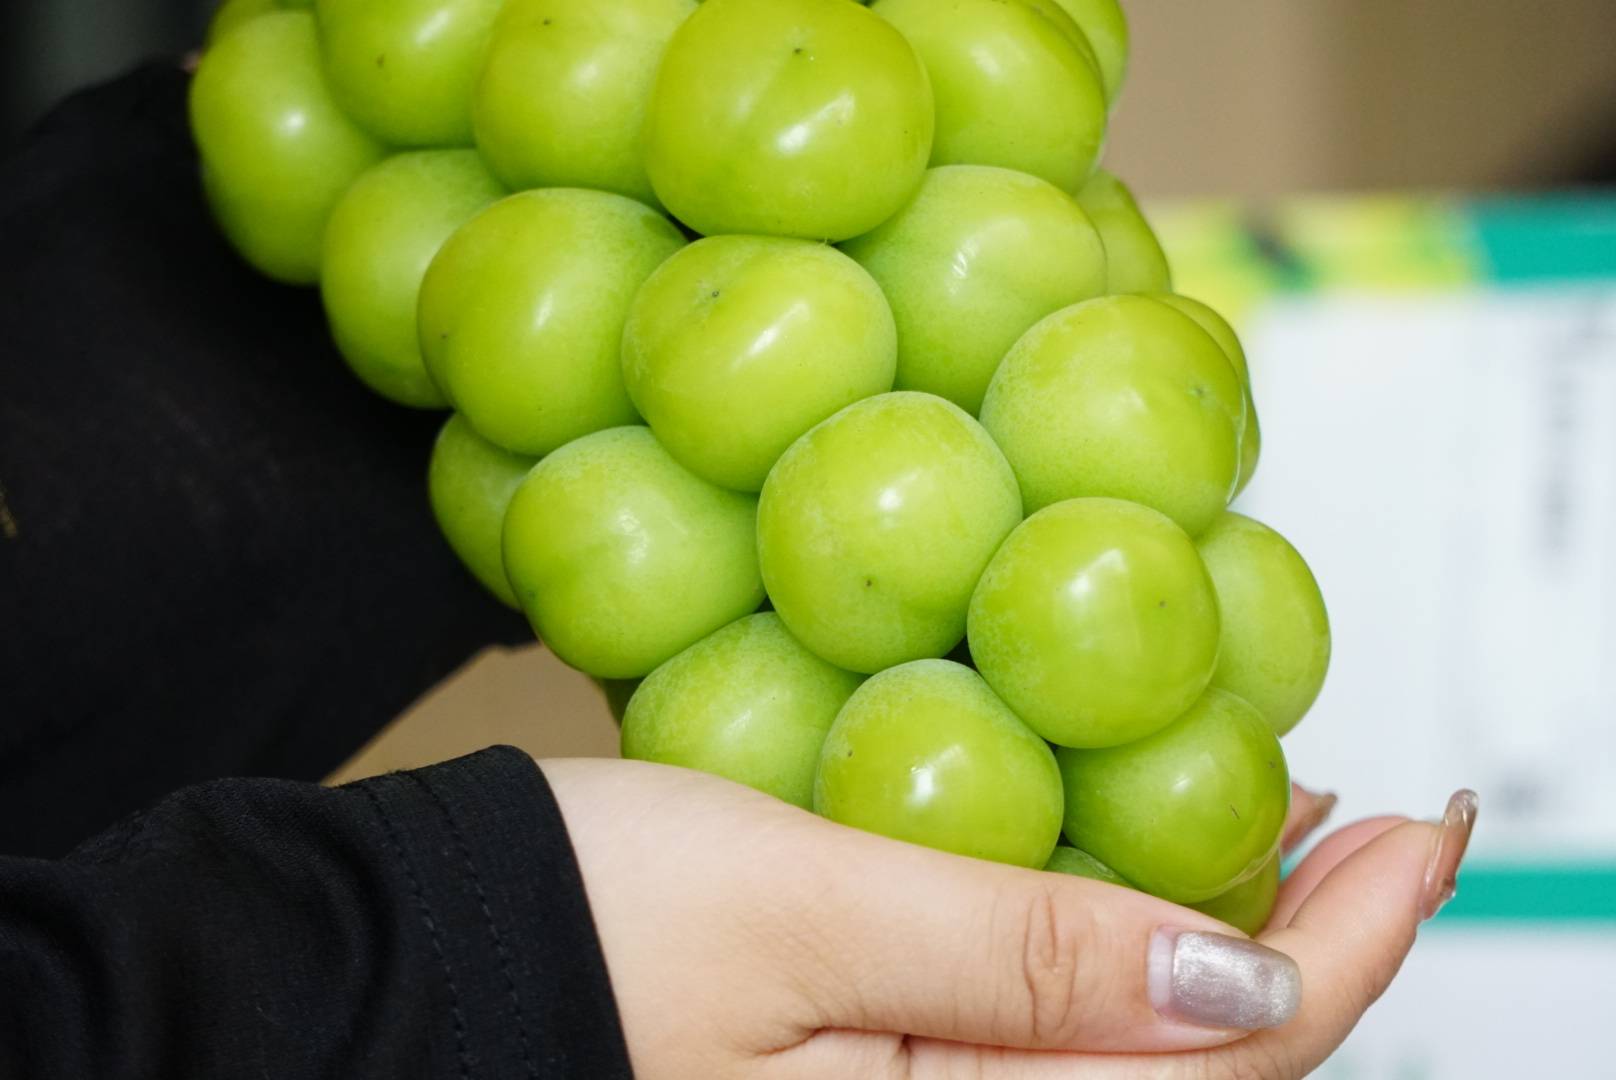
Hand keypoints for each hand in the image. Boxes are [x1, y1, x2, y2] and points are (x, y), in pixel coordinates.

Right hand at [545, 759, 1474, 1078]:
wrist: (415, 957)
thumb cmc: (578, 926)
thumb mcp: (808, 915)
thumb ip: (1021, 962)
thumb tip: (1241, 983)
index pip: (1223, 1070)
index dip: (1352, 950)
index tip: (1428, 831)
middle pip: (1194, 1074)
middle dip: (1310, 947)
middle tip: (1369, 819)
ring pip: (1128, 1056)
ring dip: (1219, 941)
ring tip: (1277, 823)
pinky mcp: (874, 1075)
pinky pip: (1044, 1037)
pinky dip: (1116, 947)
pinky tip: (1125, 861)